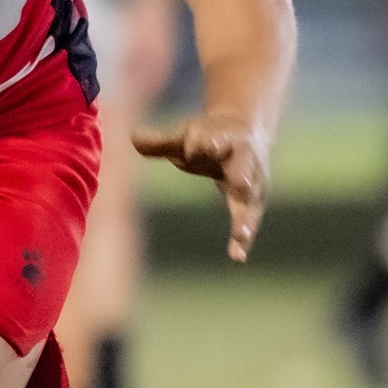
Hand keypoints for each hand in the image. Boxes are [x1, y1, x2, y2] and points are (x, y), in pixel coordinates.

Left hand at [133, 111, 272, 261]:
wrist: (247, 131)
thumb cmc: (209, 138)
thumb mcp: (184, 136)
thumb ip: (160, 142)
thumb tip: (132, 139)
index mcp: (223, 138)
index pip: (214, 141)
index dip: (206, 144)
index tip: (199, 147)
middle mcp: (244, 159)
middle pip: (243, 168)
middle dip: (242, 175)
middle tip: (242, 184)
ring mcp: (254, 181)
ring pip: (250, 200)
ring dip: (247, 217)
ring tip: (242, 235)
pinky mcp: (255, 200)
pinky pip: (250, 221)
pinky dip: (244, 238)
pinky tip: (237, 256)